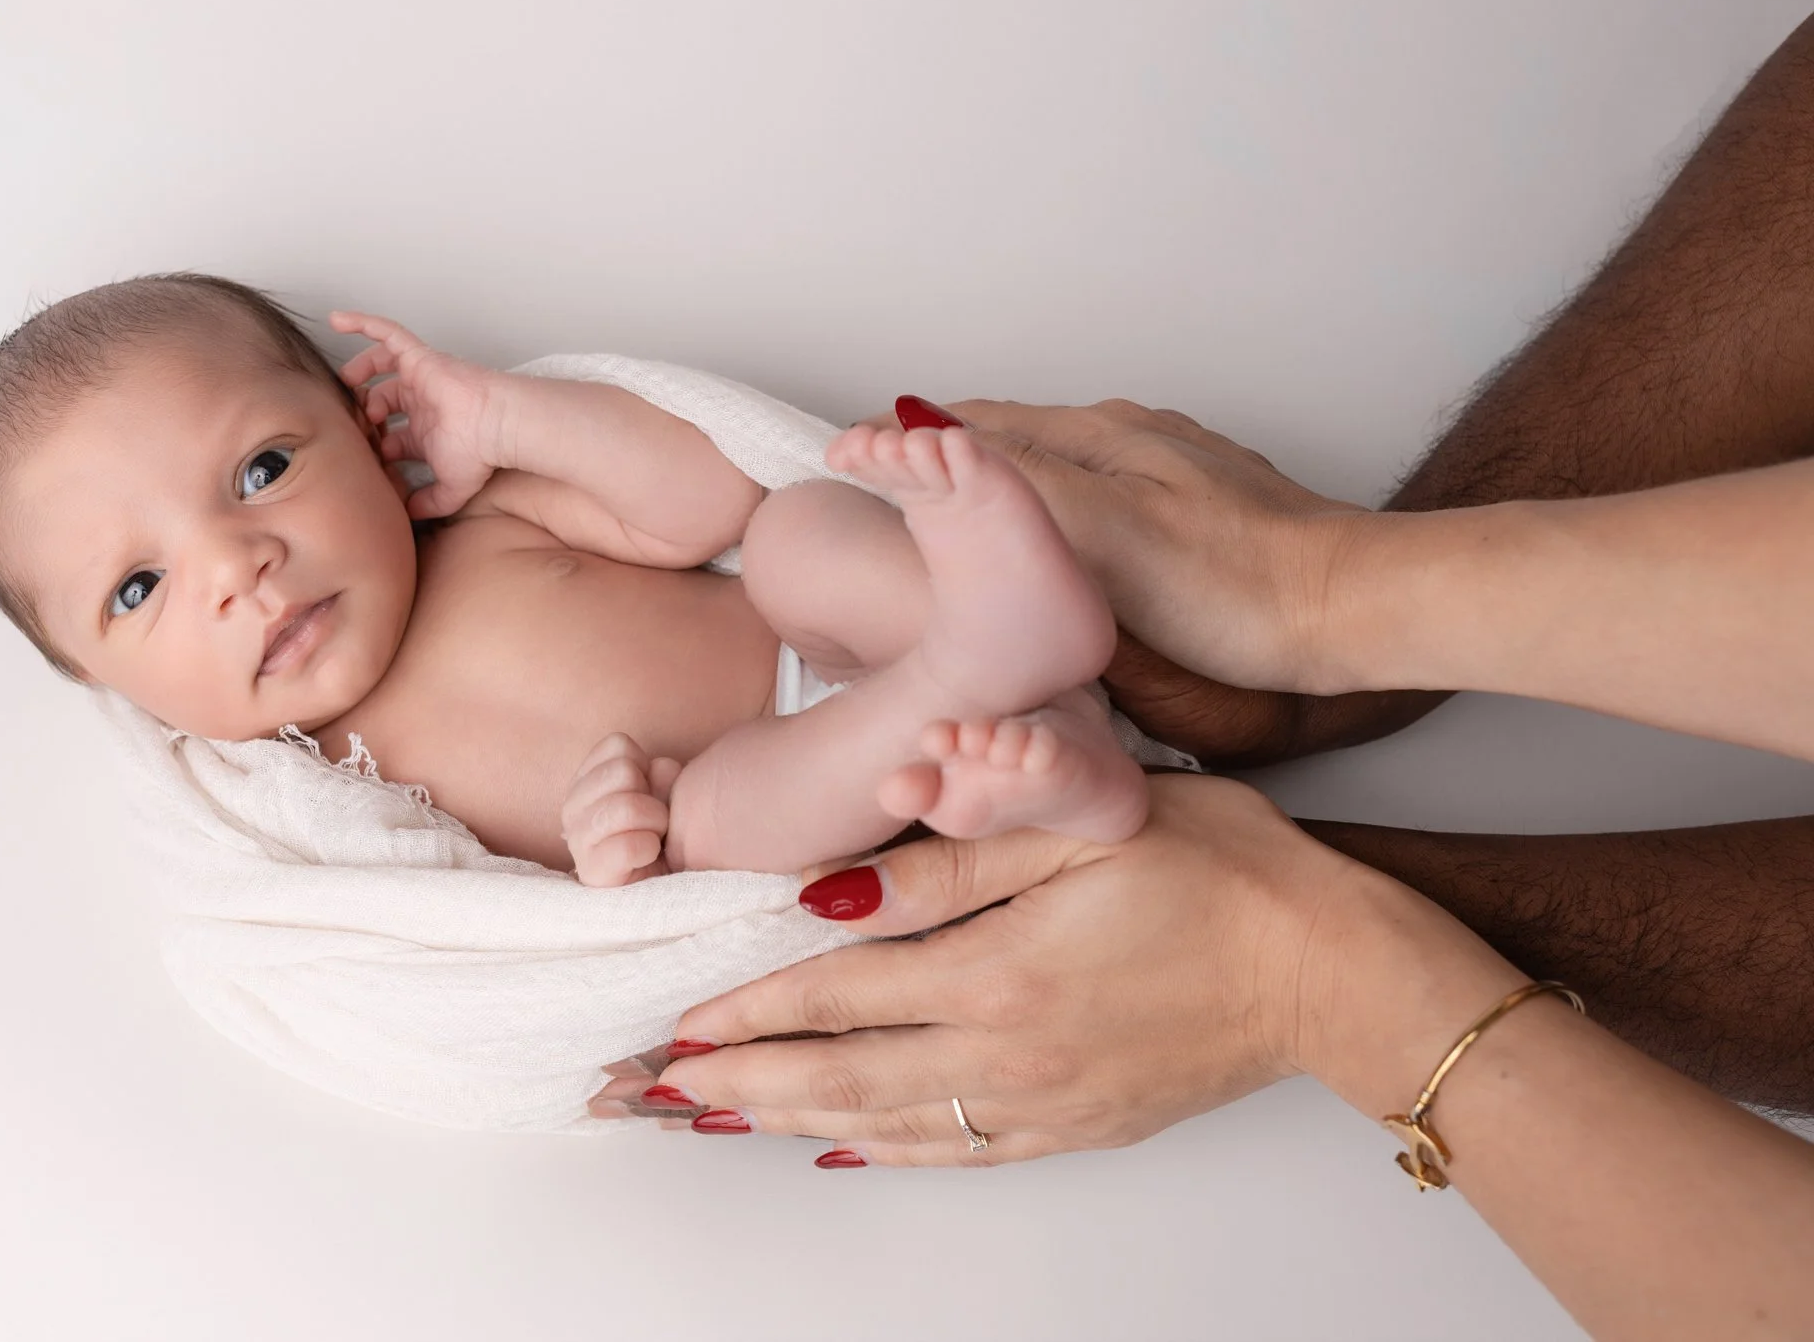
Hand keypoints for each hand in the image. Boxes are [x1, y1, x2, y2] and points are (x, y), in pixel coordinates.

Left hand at [330, 310, 507, 518]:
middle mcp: (421, 401)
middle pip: (380, 398)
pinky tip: (335, 320)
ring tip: (347, 382)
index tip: (361, 457)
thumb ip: (428, 504)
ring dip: (360, 370)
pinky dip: (362, 323)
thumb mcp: (450, 490)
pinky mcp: (419, 357)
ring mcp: (420, 377)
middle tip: (352, 421)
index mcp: (425, 431)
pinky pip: (388, 333)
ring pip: (380, 363)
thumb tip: (407, 516)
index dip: (371, 444)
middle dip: (362, 410)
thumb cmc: (479, 453)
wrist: (496, 425)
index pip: (388, 434)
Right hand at [561, 733, 682, 886]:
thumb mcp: (665, 796)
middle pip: (624, 771)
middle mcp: (572, 807)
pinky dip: (649, 849)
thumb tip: (661, 768)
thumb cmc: (662, 837)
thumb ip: (663, 776)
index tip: (649, 793)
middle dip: (652, 796)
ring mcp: (576, 840)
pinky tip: (647, 857)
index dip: (645, 766)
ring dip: (654, 823)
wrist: (660, 890)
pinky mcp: (590, 871)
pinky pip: (628, 845)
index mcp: (586, 781)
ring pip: (626, 806)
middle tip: (653, 822)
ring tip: (653, 839)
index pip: (618, 745)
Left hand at [593, 774, 1358, 1164]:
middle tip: (650, 1094)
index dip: (744, 1014)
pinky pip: (952, 1152)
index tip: (674, 1027)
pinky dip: (879, 1152)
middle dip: (732, 1086)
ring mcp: (1037, 1103)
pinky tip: (837, 1150)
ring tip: (711, 1124)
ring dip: (783, 1124)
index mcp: (993, 972)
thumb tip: (831, 894)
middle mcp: (1001, 1054)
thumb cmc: (1218, 874)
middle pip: (833, 1076)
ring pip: (879, 1123)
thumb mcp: (1077, 828)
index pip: (831, 995)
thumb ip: (947, 864)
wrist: (1329, 971)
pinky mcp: (1074, 1126)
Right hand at [856, 398, 1443, 765]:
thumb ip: (1010, 479)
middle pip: (1008, 436)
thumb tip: (913, 429)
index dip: (901, 440)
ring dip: (993, 485)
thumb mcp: (1102, 532)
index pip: (970, 422)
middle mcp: (1129, 437)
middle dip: (940, 457)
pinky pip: (1093, 497)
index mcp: (1098, 435)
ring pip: (1051, 467)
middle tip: (881, 493)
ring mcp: (1165, 471)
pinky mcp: (1194, 513)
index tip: (846, 461)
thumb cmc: (1236, 590)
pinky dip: (1045, 515)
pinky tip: (1047, 554)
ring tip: (946, 525)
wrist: (1351, 612)